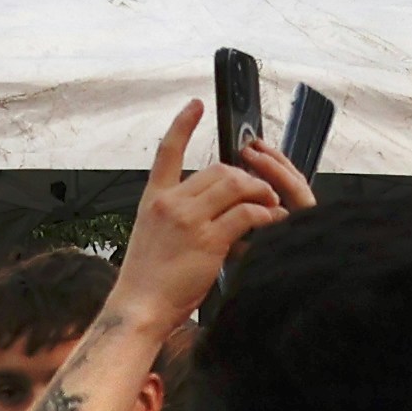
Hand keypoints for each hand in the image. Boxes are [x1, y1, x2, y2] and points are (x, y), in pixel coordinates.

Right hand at [110, 100, 306, 336]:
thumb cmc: (147, 278)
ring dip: (259, 192)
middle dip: (245, 177)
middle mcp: (170, 202)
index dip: (182, 124)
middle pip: (218, 169)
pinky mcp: (208, 239)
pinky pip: (247, 214)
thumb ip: (178, 214)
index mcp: (153, 198)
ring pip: (236, 185)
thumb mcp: (152, 234)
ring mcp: (188, 219)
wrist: (139, 306)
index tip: (195, 104)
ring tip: (270, 205)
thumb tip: (212, 207)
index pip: (167, 151)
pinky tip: (272, 223)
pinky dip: (265, 216)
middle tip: (260, 192)